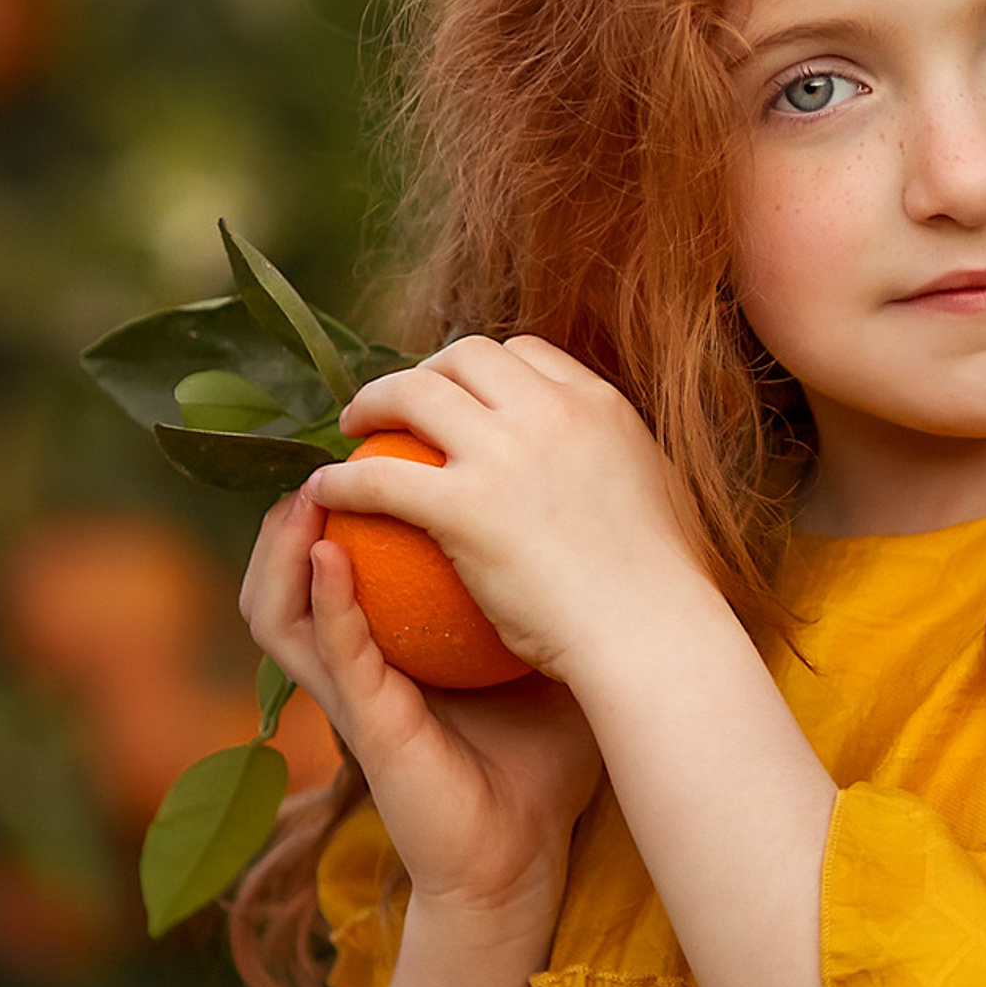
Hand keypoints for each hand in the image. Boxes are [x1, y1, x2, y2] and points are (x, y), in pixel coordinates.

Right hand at [241, 486, 602, 929]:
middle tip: (325, 453)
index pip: (349, 556)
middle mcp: (365, 661)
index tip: (375, 436)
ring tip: (304, 495)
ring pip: (281, 614)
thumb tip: (588, 490)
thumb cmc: (544, 752)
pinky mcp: (366, 728)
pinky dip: (328, 604)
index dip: (346, 500)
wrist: (530, 849)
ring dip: (284, 552)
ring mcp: (357, 695)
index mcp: (397, 640)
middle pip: (293, 573)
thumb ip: (545, 582)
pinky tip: (333, 558)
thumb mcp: (543, 649)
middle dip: (293, 512)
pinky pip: (335, 656)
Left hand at [304, 334, 717, 693]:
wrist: (650, 632)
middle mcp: (553, 409)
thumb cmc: (657, 590)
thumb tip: (586, 461)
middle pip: (466, 356)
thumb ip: (607, 461)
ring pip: (415, 392)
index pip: (526, 354)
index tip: (465, 399)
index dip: (486, 371)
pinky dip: (345, 479)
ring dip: (371, 401)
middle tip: (399, 405)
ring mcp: (508, 450)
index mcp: (599, 403)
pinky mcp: (466, 503)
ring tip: (352, 429)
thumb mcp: (651, 491)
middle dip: (424, 368)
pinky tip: (328, 493)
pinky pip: (381, 476)